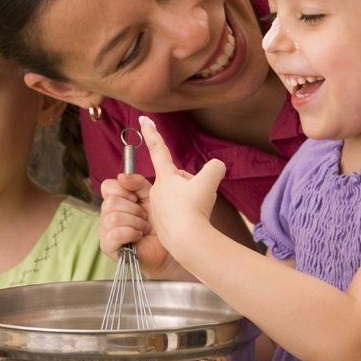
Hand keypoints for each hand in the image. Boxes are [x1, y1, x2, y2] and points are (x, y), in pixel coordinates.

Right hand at [99, 172, 185, 277]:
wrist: (167, 248)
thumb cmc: (158, 223)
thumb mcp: (151, 197)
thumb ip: (138, 183)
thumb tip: (122, 176)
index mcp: (115, 201)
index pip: (107, 186)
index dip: (122, 190)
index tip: (136, 198)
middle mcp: (106, 214)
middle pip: (110, 202)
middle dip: (134, 209)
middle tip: (145, 217)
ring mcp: (105, 231)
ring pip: (113, 218)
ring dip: (135, 222)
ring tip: (145, 228)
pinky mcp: (107, 246)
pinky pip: (114, 234)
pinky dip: (131, 232)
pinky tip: (139, 236)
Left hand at [137, 116, 225, 250]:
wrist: (188, 241)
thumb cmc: (194, 209)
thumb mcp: (210, 181)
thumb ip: (215, 167)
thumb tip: (217, 167)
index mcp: (165, 177)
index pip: (158, 149)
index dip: (151, 133)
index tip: (143, 119)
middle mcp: (157, 191)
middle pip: (178, 178)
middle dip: (191, 183)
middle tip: (198, 196)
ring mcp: (159, 209)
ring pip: (180, 197)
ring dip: (190, 200)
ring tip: (196, 212)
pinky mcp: (162, 225)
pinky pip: (179, 214)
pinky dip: (188, 216)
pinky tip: (193, 223)